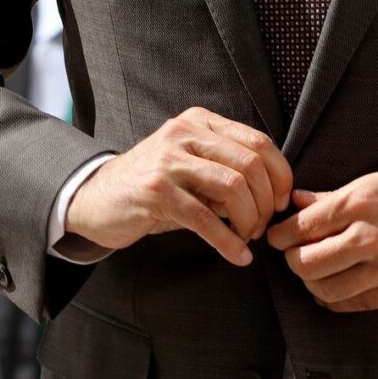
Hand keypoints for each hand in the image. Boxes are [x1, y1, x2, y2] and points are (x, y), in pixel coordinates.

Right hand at [64, 107, 292, 265]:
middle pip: (250, 164)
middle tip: (263, 227)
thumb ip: (227, 170)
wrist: (96, 198)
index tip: (281, 203)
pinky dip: (227, 242)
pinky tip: (237, 257)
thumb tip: (274, 196)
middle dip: (266, 202)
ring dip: (249, 221)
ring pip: (232, 187)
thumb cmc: (154, 187)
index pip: (258, 142)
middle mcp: (184, 132)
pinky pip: (204, 218)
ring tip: (247, 238)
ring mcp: (168, 159)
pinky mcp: (155, 190)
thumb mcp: (192, 167)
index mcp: (199, 121)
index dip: (280, 176)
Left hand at [266, 155, 377, 311]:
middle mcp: (372, 237)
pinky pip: (354, 304)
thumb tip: (295, 203)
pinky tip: (332, 287)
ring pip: (325, 289)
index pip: (302, 228)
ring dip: (311, 282)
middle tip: (291, 253)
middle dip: (291, 260)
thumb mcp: (375, 180)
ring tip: (312, 268)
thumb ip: (331, 197)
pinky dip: (334, 299)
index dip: (280, 235)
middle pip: (306, 263)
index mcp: (361, 202)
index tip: (275, 236)